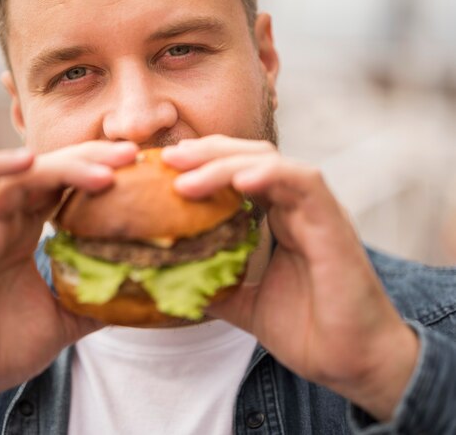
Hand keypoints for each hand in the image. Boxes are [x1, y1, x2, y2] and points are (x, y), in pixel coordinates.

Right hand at [0, 141, 137, 425]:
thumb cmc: (4, 348)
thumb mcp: (65, 321)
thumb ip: (95, 301)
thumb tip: (140, 296)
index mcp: (26, 234)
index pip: (64, 187)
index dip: (96, 171)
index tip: (138, 168)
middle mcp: (6, 222)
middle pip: (49, 172)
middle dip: (90, 158)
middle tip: (131, 154)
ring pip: (21, 176)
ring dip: (63, 166)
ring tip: (105, 169)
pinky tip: (28, 160)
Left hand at [163, 135, 418, 420]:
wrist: (350, 362)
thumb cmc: (305, 329)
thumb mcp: (243, 303)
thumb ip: (214, 284)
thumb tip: (169, 278)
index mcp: (278, 216)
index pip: (239, 171)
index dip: (203, 163)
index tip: (166, 167)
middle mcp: (296, 206)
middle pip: (251, 156)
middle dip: (207, 153)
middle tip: (168, 159)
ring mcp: (316, 210)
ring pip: (272, 162)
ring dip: (226, 163)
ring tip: (185, 175)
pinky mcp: (333, 223)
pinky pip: (303, 183)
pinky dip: (271, 175)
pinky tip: (239, 180)